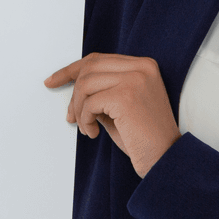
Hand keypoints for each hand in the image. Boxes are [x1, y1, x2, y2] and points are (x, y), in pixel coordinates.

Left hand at [45, 52, 180, 177]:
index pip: (98, 59)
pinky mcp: (125, 96)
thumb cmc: (143, 137)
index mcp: (143, 65)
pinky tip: (94, 132)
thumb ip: (101, 91)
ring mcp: (134, 79)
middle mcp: (141, 67)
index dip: (71, 70)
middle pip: (89, 68)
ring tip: (87, 127)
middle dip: (73, 94)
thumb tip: (72, 87)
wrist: (165, 159)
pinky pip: (90, 103)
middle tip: (71, 117)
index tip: (53, 81)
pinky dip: (85, 119)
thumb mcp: (120, 106)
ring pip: (86, 84)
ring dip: (79, 109)